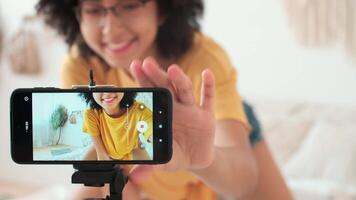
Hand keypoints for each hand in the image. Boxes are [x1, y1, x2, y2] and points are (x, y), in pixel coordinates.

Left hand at [128, 57, 215, 181]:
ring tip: (172, 69)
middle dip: (156, 75)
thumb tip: (133, 177)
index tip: (134, 67)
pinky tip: (207, 74)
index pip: (151, 93)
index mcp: (161, 114)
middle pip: (165, 87)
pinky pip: (208, 99)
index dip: (143, 81)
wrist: (196, 160)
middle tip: (146, 63)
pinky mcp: (206, 115)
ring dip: (179, 79)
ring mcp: (191, 109)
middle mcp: (175, 107)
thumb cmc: (174, 155)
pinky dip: (209, 86)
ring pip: (185, 90)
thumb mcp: (162, 160)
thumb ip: (149, 166)